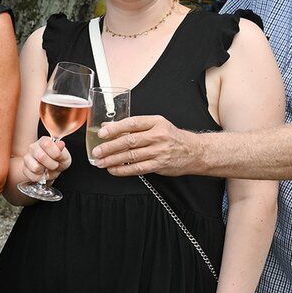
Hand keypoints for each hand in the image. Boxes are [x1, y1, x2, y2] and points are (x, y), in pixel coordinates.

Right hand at [19, 135, 69, 190]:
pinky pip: (32, 176)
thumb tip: (60, 144)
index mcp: (44, 141)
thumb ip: (62, 151)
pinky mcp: (24, 169)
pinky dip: (40, 178)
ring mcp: (27, 158)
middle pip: (41, 156)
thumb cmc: (57, 161)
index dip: (55, 153)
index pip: (47, 144)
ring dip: (45, 172)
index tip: (58, 157)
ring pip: (35, 167)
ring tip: (47, 170)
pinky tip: (42, 174)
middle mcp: (33, 147)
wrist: (50, 171)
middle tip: (54, 165)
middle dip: (52, 164)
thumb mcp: (64, 156)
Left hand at [85, 114, 199, 176]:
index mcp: (156, 122)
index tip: (102, 133)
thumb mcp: (155, 125)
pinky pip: (138, 168)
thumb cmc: (172, 137)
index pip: (132, 123)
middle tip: (97, 151)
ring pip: (132, 156)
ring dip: (113, 160)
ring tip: (101, 162)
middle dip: (110, 147)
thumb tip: (108, 126)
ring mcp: (159, 151)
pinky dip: (123, 170)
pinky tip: (113, 169)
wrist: (194, 151)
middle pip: (129, 141)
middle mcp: (158, 136)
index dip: (115, 128)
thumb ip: (132, 126)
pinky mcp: (160, 165)